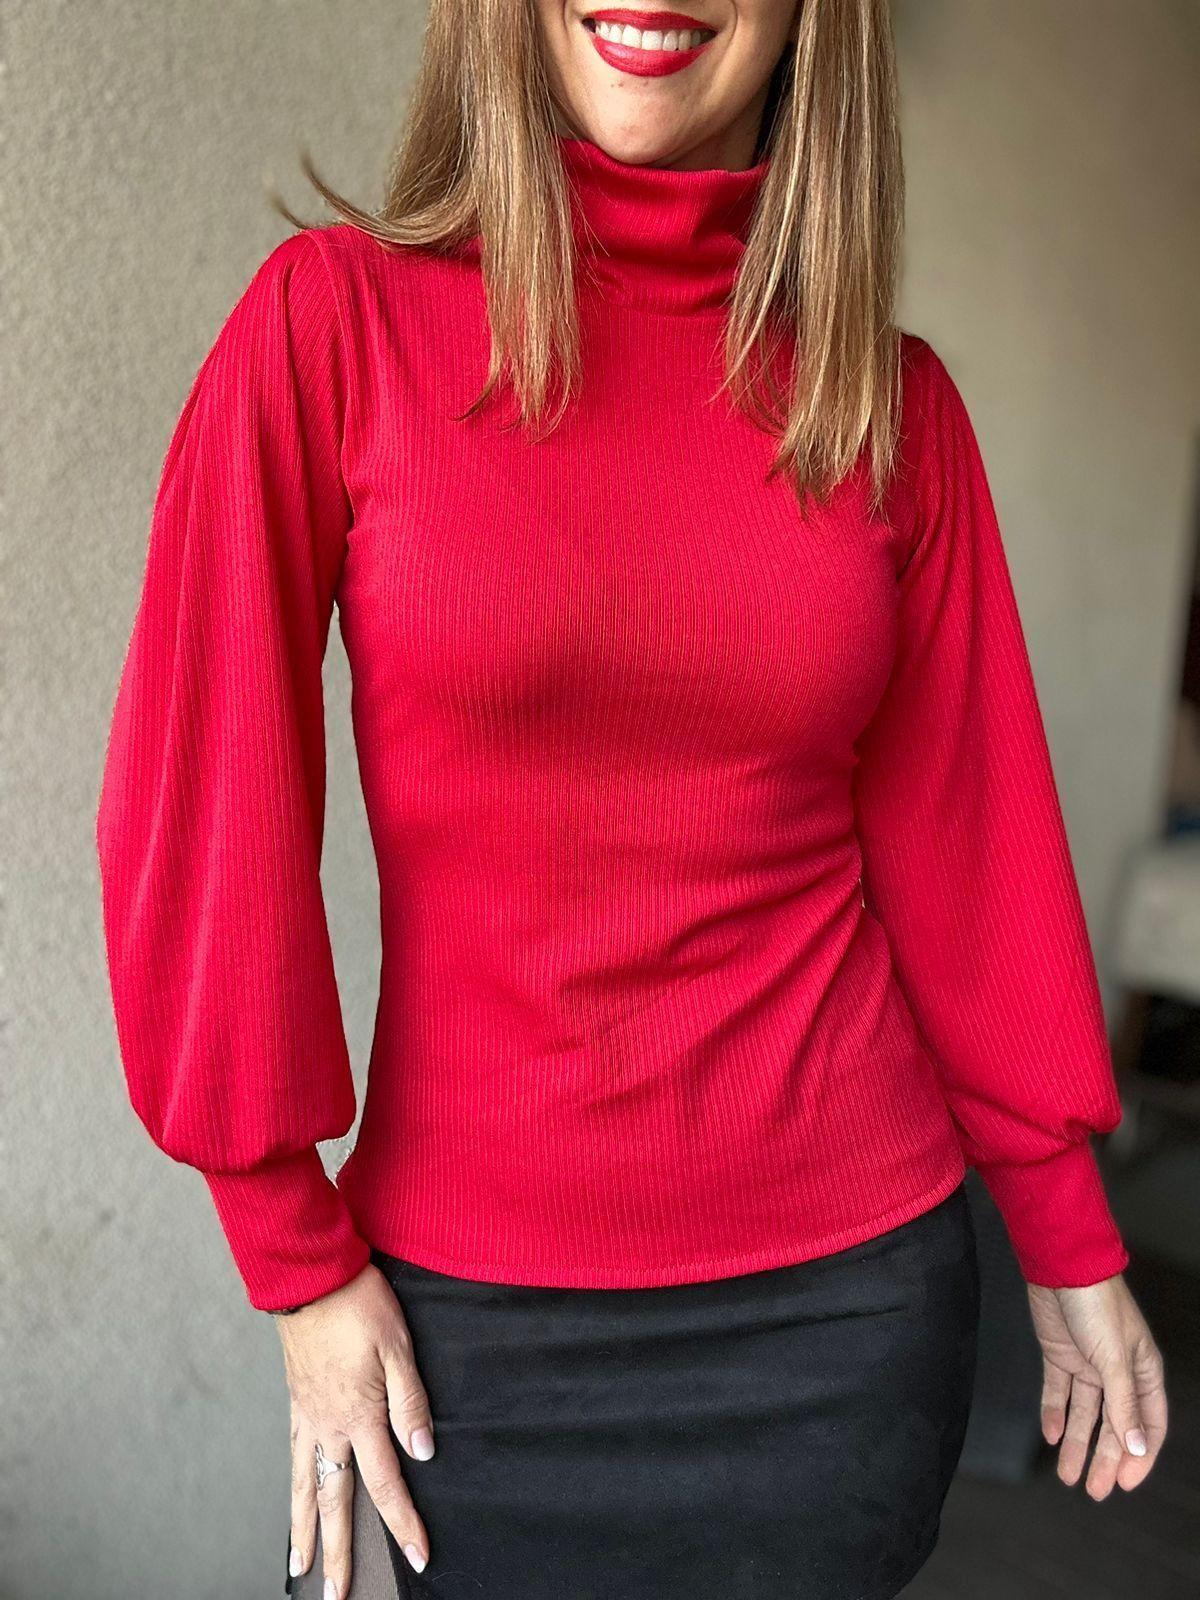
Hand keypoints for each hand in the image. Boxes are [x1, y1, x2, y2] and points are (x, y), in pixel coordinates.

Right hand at [277, 1262, 434, 1597]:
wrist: (310, 1276)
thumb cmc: (358, 1304)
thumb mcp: (398, 1348)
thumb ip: (411, 1403)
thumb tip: (422, 1453)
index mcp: (359, 1415)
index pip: (385, 1482)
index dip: (403, 1521)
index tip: (418, 1553)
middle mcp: (328, 1425)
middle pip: (334, 1501)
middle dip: (339, 1552)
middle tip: (338, 1595)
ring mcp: (306, 1416)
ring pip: (302, 1487)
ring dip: (304, 1531)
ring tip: (302, 1569)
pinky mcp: (295, 1402)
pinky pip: (292, 1458)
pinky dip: (291, 1488)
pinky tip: (294, 1498)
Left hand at [1027, 1272, 1166, 1499]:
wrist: (1059, 1265)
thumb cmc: (1097, 1304)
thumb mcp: (1114, 1359)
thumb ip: (1124, 1405)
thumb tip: (1137, 1447)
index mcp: (1142, 1370)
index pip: (1148, 1424)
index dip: (1139, 1456)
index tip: (1126, 1483)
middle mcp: (1117, 1370)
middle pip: (1114, 1425)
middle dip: (1104, 1458)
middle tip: (1093, 1490)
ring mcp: (1087, 1362)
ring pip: (1084, 1413)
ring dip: (1077, 1443)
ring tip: (1067, 1475)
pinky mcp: (1059, 1353)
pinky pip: (1058, 1391)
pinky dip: (1054, 1413)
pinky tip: (1050, 1434)